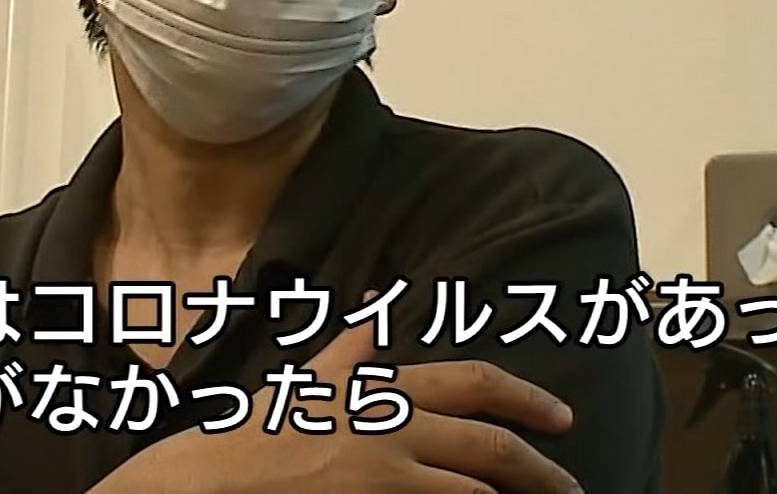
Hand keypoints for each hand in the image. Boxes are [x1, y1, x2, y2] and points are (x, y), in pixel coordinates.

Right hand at [100, 317, 580, 493]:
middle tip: (573, 490)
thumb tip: (377, 300)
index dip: (525, 398)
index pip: (472, 383)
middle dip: (543, 472)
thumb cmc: (251, 433)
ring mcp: (383, 477)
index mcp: (380, 390)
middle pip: (492, 447)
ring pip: (477, 492)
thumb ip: (349, 349)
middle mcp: (391, 430)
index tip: (563, 418)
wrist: (203, 480)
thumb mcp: (303, 378)